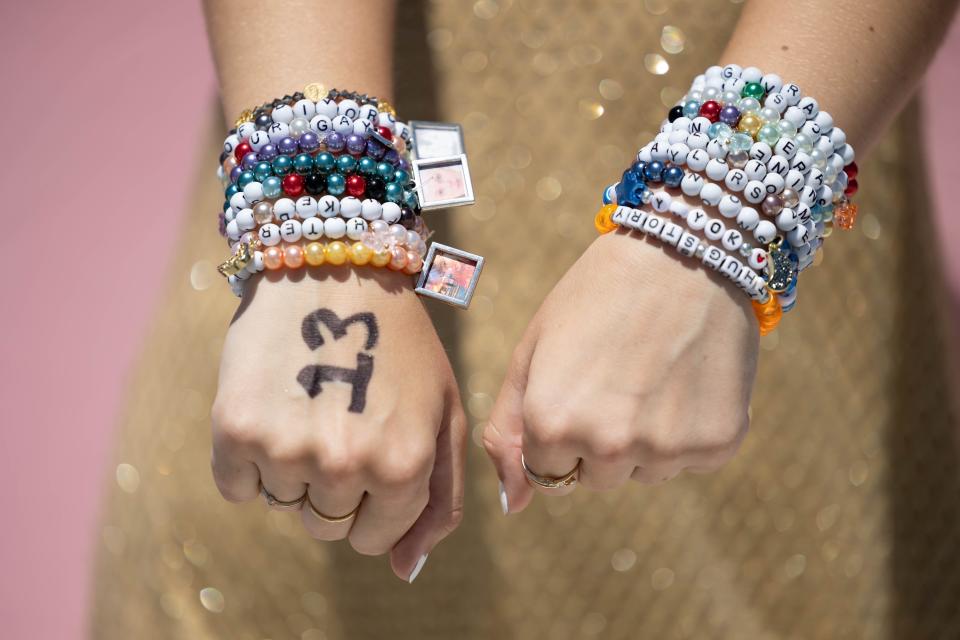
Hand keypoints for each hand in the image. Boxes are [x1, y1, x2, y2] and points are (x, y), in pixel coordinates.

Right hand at [211, 268, 465, 581]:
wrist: (335, 268)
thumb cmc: (400, 347)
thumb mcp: (443, 416)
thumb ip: (439, 501)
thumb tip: (405, 573)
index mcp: (403, 466)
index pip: (375, 540)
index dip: (373, 501)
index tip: (371, 450)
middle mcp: (346, 465)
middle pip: (326, 528)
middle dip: (336, 486)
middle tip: (342, 418)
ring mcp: (287, 448)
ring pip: (283, 506)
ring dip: (294, 468)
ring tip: (312, 403)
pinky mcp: (235, 428)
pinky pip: (236, 487)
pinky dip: (250, 459)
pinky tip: (275, 404)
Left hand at [484, 228, 758, 512]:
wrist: (683, 251)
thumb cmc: (595, 297)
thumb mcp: (532, 352)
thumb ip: (508, 432)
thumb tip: (514, 506)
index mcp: (551, 424)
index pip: (546, 472)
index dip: (559, 427)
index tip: (578, 382)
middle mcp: (608, 446)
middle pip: (596, 479)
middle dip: (599, 440)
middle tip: (618, 374)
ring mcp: (667, 449)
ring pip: (644, 473)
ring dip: (645, 438)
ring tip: (653, 371)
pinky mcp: (718, 443)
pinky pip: (690, 461)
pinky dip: (689, 429)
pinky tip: (687, 377)